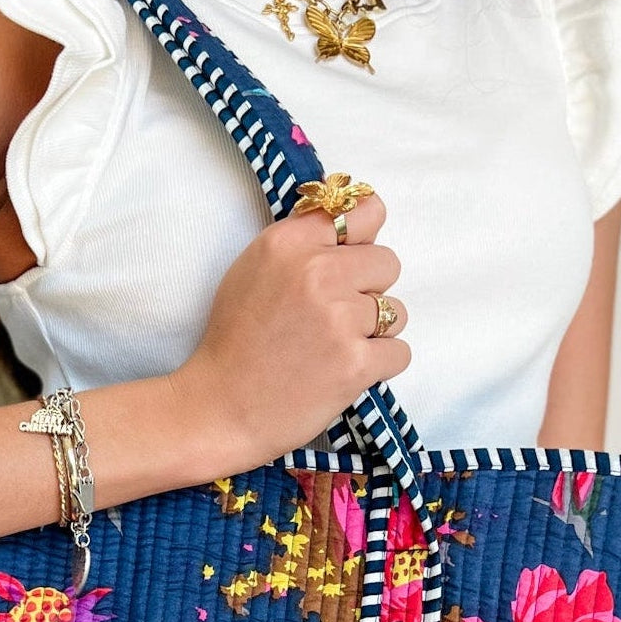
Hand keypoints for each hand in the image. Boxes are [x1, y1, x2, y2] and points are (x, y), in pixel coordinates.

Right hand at [170, 190, 408, 470]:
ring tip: (334, 348)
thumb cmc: (234, 343)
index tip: (353, 257)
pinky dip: (380, 365)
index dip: (363, 239)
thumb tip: (351, 225)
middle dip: (369, 288)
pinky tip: (345, 371)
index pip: (364, 212)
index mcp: (288, 243)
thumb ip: (301, 243)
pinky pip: (400, 352)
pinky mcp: (356, 363)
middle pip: (388, 262)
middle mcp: (317, 273)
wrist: (221, 409)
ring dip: (375, 330)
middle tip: (335, 316)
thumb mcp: (253, 270)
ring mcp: (339, 319)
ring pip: (397, 310)